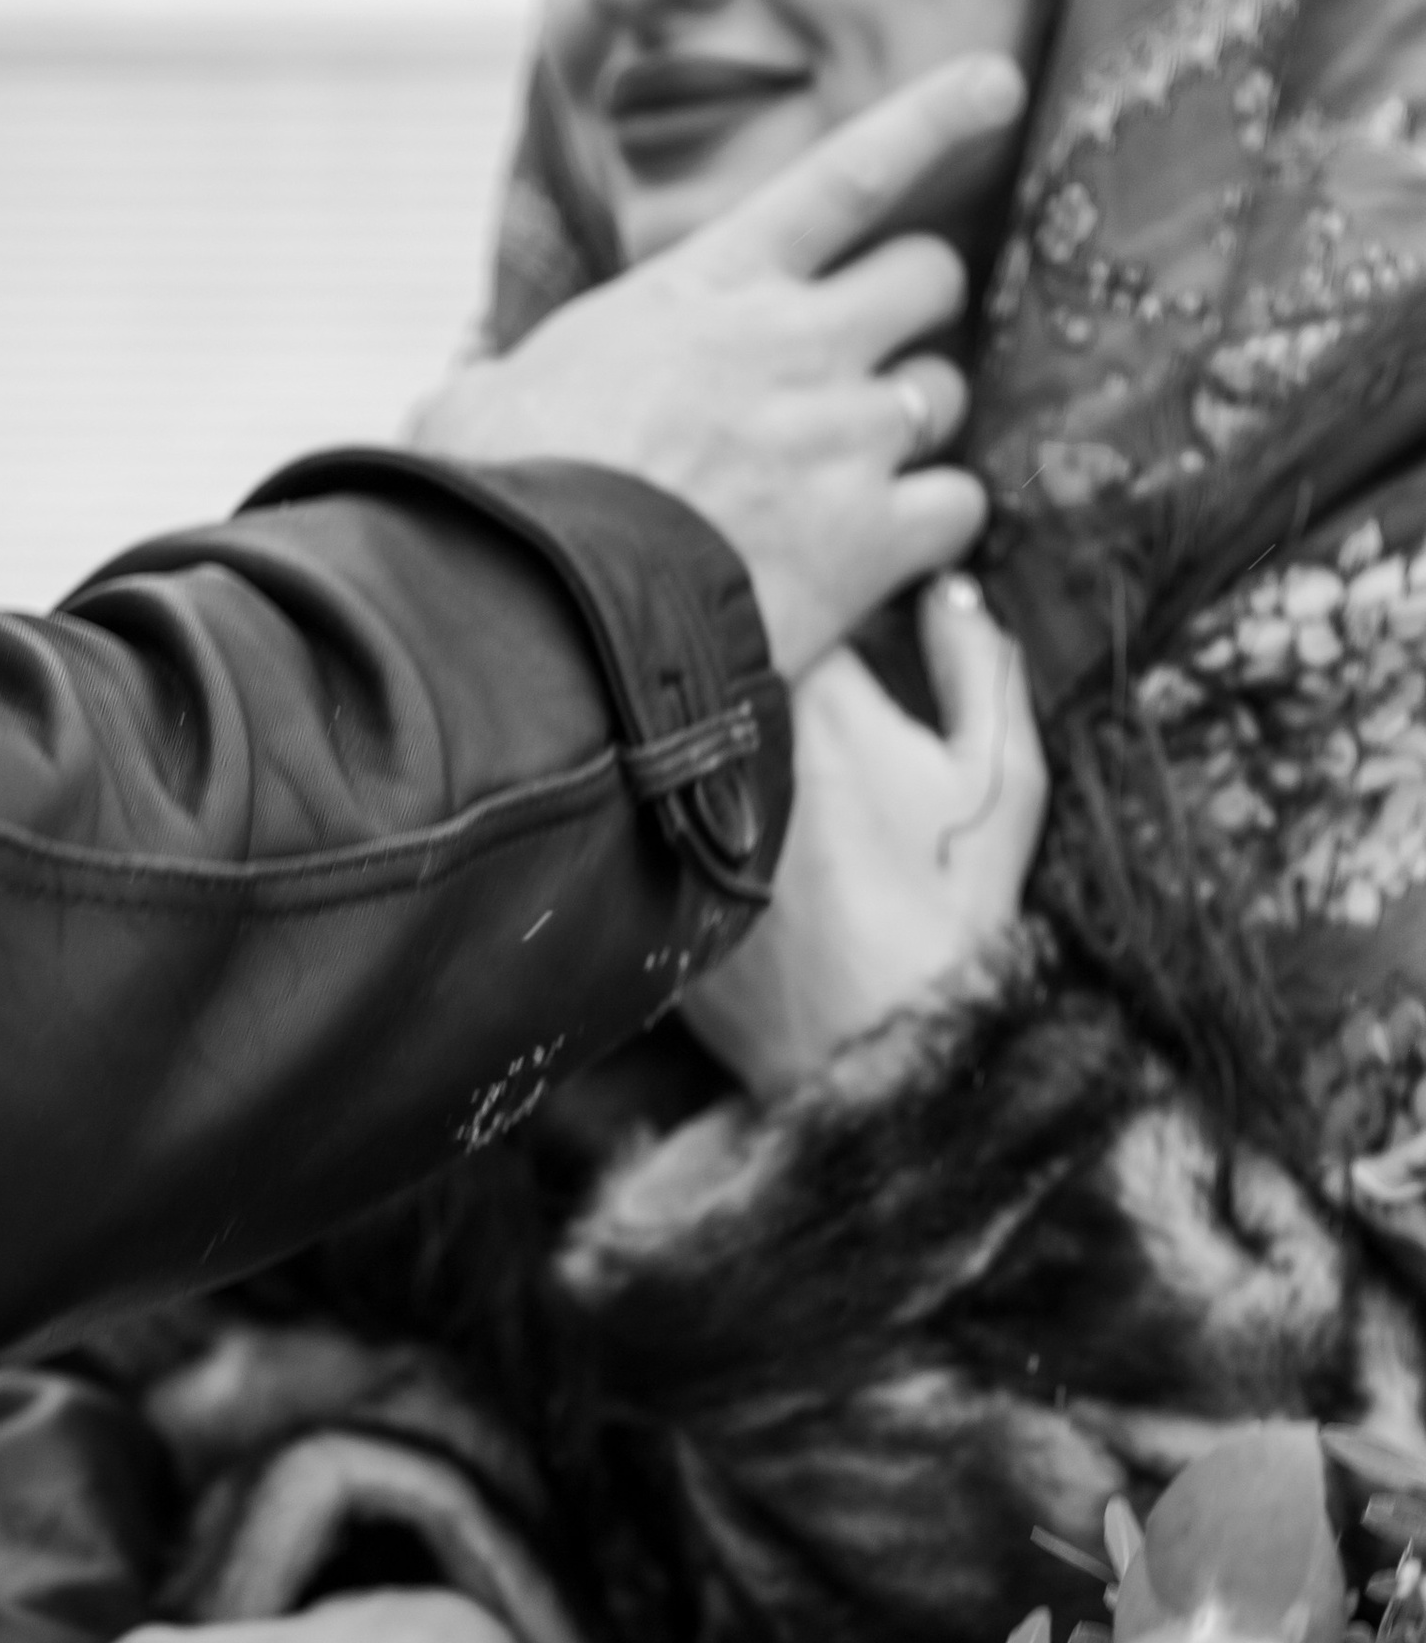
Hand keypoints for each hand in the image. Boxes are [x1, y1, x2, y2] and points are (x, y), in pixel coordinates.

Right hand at [410, 51, 1025, 677]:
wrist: (539, 609)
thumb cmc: (496, 498)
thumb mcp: (484, 398)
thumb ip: (511, 372)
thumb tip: (474, 386)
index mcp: (708, 284)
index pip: (847, 172)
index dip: (932, 118)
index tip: (997, 86)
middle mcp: (797, 341)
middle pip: (929, 278)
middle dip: (911, 310)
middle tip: (868, 357)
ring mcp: (845, 436)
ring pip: (946, 391)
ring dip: (913, 423)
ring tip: (852, 471)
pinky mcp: (870, 538)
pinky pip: (958, 505)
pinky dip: (932, 523)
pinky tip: (886, 549)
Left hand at [682, 574, 1048, 1100]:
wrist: (879, 1054)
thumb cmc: (951, 913)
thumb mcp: (999, 781)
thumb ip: (981, 664)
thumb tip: (952, 589)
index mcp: (818, 696)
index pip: (795, 590)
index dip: (816, 591)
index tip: (838, 610)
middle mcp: (730, 735)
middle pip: (723, 654)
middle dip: (758, 654)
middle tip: (800, 688)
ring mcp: (676, 800)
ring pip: (680, 729)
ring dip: (712, 729)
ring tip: (769, 775)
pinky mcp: (643, 866)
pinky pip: (651, 806)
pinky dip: (675, 804)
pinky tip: (717, 834)